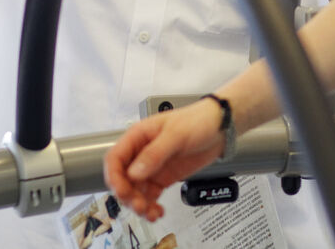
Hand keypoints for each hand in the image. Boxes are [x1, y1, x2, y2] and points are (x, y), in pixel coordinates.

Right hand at [103, 99, 227, 220]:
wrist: (221, 127)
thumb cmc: (197, 121)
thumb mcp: (176, 134)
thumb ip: (154, 153)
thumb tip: (134, 173)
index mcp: (138, 137)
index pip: (115, 158)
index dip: (114, 177)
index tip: (123, 192)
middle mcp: (140, 153)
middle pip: (123, 179)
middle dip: (128, 196)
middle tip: (141, 206)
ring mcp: (152, 167)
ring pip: (135, 191)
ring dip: (139, 205)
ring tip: (151, 213)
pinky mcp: (163, 178)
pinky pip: (150, 196)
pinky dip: (151, 206)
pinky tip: (158, 212)